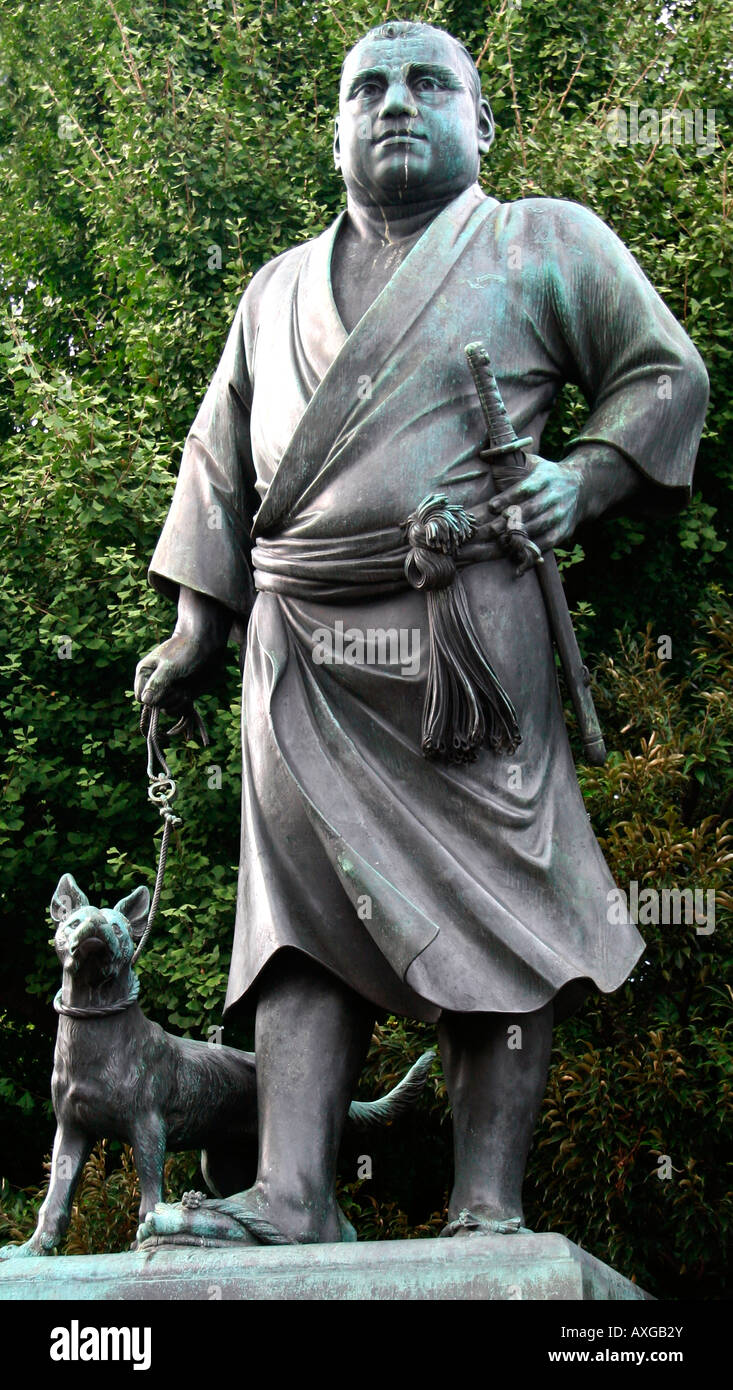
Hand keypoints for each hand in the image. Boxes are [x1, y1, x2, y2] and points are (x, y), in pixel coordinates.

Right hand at [134, 586, 231, 711]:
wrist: (207, 646)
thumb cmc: (186, 651)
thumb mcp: (170, 667)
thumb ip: (157, 684)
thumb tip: (145, 701)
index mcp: (144, 673)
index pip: (141, 698)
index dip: (153, 697)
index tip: (165, 686)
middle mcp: (153, 684)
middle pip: (155, 705)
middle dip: (169, 697)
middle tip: (178, 681)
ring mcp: (167, 690)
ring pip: (167, 709)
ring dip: (178, 700)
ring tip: (185, 684)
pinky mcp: (179, 695)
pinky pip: (177, 710)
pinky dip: (184, 704)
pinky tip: (189, 693)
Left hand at [487, 455, 584, 552]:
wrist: (582, 487)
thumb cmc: (547, 476)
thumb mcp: (535, 463)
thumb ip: (514, 463)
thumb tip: (486, 456)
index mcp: (546, 477)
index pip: (525, 488)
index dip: (508, 498)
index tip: (491, 506)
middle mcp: (555, 495)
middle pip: (530, 510)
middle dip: (508, 521)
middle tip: (490, 529)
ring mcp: (562, 513)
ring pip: (538, 527)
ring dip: (519, 536)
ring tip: (500, 541)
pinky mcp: (565, 529)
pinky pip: (547, 541)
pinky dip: (532, 548)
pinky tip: (516, 550)